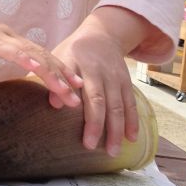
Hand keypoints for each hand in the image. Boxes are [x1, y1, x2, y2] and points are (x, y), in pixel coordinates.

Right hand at [0, 8, 82, 105]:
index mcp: (7, 42)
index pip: (39, 57)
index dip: (58, 71)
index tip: (74, 88)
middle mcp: (8, 37)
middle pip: (41, 57)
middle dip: (61, 76)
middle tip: (78, 96)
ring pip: (30, 54)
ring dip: (50, 71)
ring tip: (66, 88)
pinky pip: (7, 49)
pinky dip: (24, 58)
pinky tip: (36, 67)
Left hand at [51, 9, 142, 155]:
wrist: (102, 34)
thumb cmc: (74, 50)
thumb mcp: (60, 56)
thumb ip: (55, 78)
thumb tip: (53, 104)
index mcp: (80, 65)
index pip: (84, 92)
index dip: (87, 117)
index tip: (84, 138)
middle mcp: (100, 71)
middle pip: (102, 102)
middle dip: (100, 127)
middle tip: (94, 148)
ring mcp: (115, 77)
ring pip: (119, 105)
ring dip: (118, 129)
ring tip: (113, 151)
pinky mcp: (126, 81)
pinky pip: (130, 103)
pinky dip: (133, 121)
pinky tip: (132, 138)